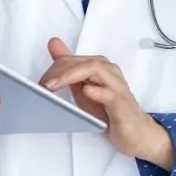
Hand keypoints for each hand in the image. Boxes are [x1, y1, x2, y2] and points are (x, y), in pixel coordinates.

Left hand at [39, 38, 174, 168]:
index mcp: (99, 67)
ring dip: (72, 76)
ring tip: (54, 86)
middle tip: (42, 85)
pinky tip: (86, 90)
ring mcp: (116, 86)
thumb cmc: (109, 111)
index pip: (73, 60)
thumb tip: (53, 43)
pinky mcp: (121, 103)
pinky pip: (109, 93)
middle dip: (59, 72)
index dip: (54, 69)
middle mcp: (109, 71)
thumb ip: (69, 69)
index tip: (40, 82)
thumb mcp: (83, 89)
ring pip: (95, 70)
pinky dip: (97, 91)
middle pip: (82, 63)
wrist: (136, 132)